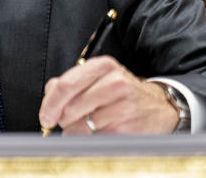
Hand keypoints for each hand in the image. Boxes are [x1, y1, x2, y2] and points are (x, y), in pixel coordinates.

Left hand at [38, 56, 178, 133]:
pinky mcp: (125, 128)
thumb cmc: (123, 94)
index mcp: (104, 66)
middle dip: (63, 119)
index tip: (46, 117)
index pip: (66, 84)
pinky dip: (91, 140)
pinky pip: (93, 139)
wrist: (159, 108)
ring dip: (77, 131)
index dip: (50, 104)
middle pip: (70, 108)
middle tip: (69, 121)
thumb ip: (71, 82)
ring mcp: (122, 106)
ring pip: (79, 127)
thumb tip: (50, 93)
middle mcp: (114, 82)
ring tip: (89, 125)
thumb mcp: (100, 78)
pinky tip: (101, 132)